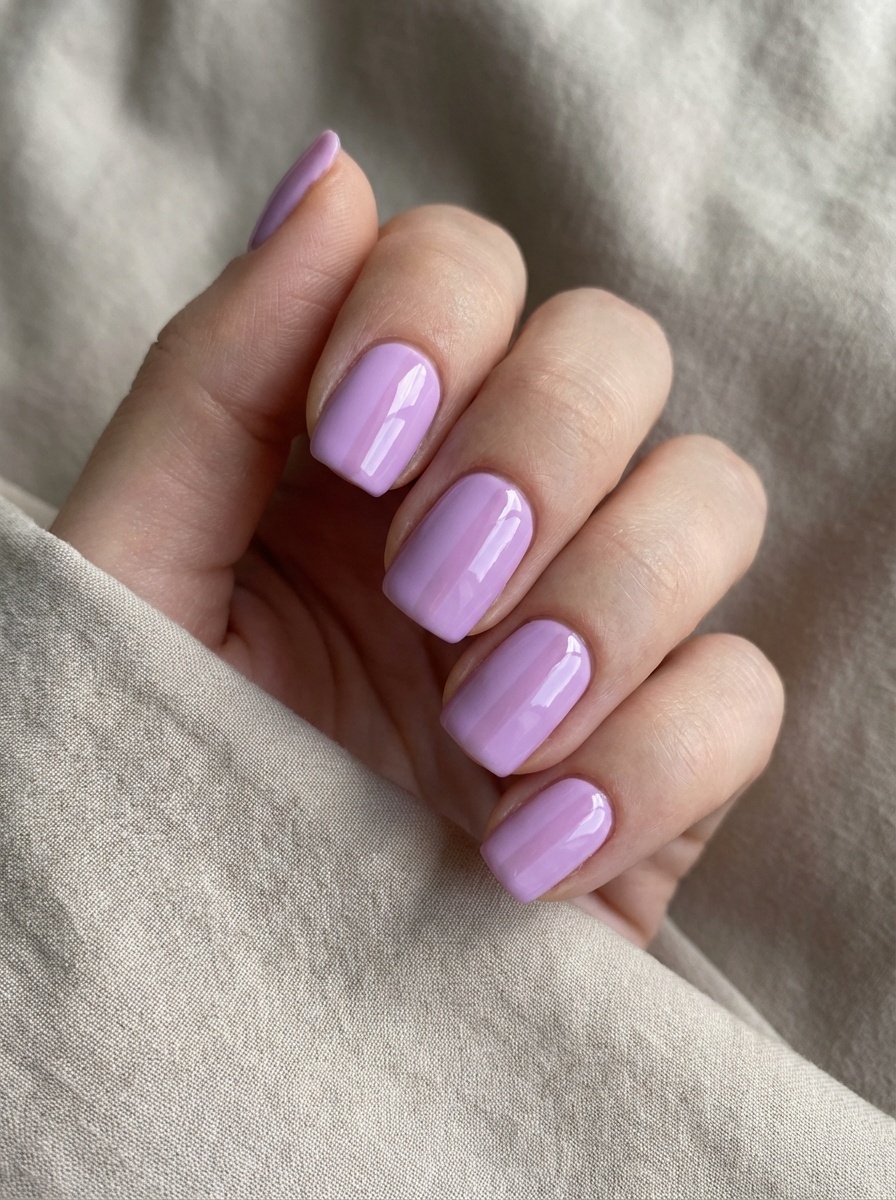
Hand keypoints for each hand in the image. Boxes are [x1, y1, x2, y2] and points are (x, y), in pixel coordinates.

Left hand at [51, 133, 783, 945]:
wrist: (219, 988)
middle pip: (615, 352)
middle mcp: (495, 503)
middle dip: (539, 452)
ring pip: (712, 499)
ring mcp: (592, 621)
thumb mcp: (138, 567)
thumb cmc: (156, 765)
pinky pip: (743, 694)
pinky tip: (526, 851)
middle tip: (433, 585)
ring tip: (480, 726)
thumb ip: (213, 375)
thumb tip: (331, 176)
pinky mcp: (664, 751)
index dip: (433, 315)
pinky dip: (653, 761)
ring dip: (607, 600)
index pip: (465, 272)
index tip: (353, 438)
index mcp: (365, 441)